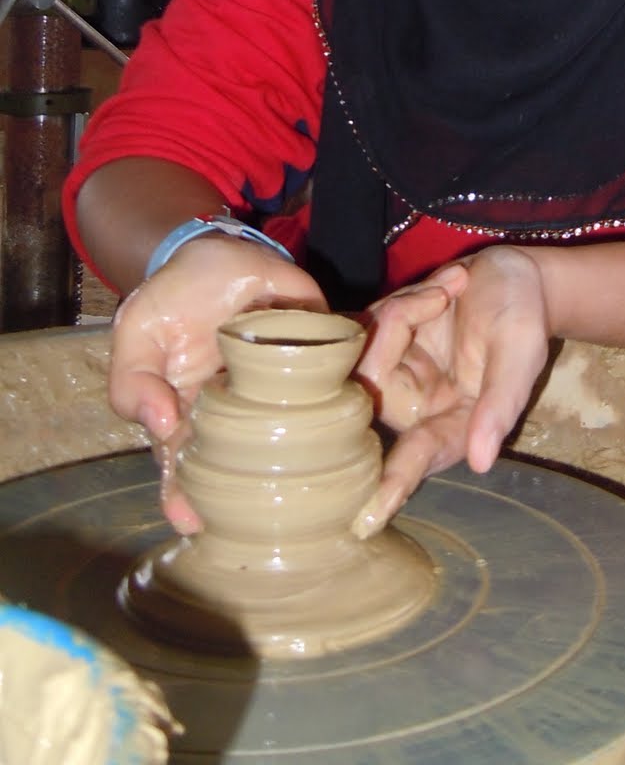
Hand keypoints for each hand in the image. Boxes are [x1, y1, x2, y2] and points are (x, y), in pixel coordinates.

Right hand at [108, 235, 325, 531]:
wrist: (215, 251)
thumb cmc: (170, 301)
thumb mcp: (137, 334)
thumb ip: (133, 380)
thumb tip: (158, 424)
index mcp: (193, 414)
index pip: (186, 466)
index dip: (185, 497)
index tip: (190, 521)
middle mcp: (241, 409)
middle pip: (246, 461)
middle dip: (246, 492)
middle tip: (247, 518)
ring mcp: (282, 384)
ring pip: (295, 428)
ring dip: (301, 454)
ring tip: (300, 485)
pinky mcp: (316, 351)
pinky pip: (332, 376)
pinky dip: (341, 394)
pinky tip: (344, 422)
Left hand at [351, 246, 550, 535]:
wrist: (514, 275)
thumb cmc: (525, 314)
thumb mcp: (521, 352)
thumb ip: (501, 404)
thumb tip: (481, 462)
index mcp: (456, 425)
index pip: (419, 457)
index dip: (392, 485)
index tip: (366, 521)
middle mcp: (419, 407)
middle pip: (375, 382)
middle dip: (397, 328)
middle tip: (442, 295)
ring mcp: (396, 375)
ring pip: (365, 347)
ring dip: (404, 307)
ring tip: (449, 289)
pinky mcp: (382, 344)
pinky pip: (364, 323)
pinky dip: (397, 297)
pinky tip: (437, 289)